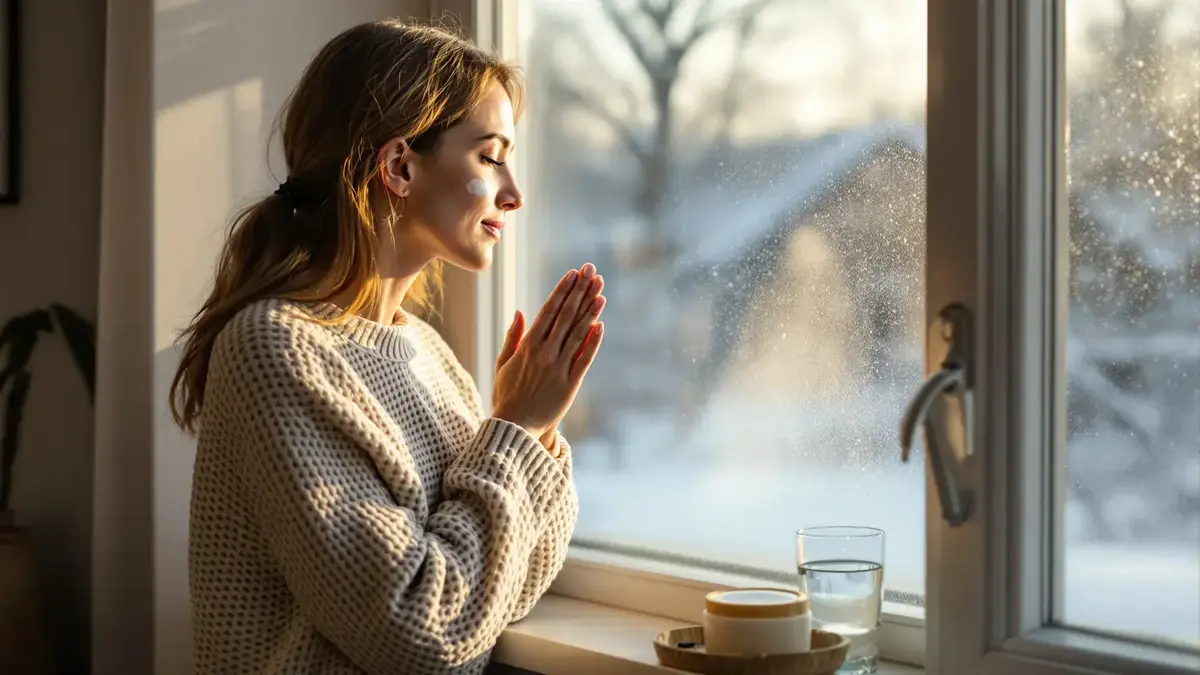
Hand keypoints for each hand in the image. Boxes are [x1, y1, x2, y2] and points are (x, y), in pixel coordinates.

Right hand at [492, 264, 605, 439]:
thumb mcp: (503, 363)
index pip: (548, 311)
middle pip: (565, 316)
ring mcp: (558, 368)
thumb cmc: (506, 395)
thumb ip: (513, 337)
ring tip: (600, 291)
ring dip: (590, 311)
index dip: (562, 291)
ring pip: (577, 334)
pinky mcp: (570, 385)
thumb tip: (520, 311)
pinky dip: (592, 342)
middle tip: (592, 272)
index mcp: (527, 346)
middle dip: (580, 292)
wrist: (514, 428)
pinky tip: (600, 325)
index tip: (573, 274)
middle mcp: (544, 353)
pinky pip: (584, 359)